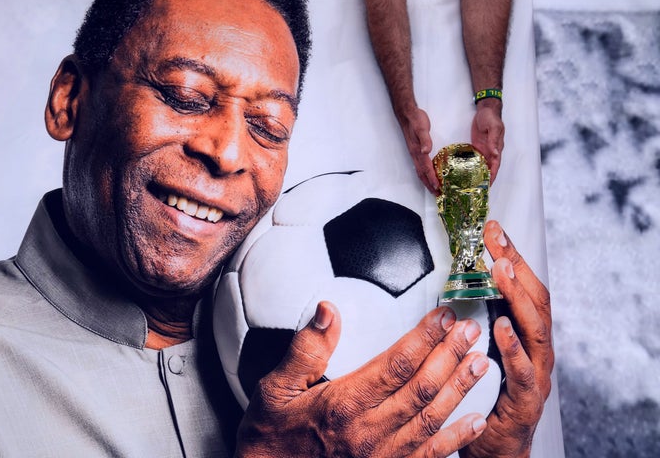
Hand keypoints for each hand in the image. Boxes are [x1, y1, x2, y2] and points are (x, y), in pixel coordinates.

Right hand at [236, 303, 490, 457]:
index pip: (396, 364)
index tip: (444, 316)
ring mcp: (382, 455)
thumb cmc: (272, 435)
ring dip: (460, 389)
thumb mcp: (274, 389)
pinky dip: (457, 438)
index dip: (425, 337)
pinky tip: (477, 421)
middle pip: (422, 388)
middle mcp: (369, 431)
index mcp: (344, 404)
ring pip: (432, 418)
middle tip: (471, 329)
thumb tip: (329, 311)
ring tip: (482, 362)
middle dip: (451, 355)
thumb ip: (304, 350)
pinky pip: (430, 455)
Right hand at [397, 106, 440, 194]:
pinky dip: (425, 173)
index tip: (438, 187)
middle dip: (429, 185)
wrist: (407, 114)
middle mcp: (415, 154)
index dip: (432, 178)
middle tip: (437, 194)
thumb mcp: (421, 127)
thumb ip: (425, 139)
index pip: (426, 168)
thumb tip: (426, 150)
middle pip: (422, 174)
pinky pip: (421, 166)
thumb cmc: (415, 120)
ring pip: (420, 171)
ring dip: (427, 181)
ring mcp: (415, 153)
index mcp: (417, 151)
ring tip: (434, 189)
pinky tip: (430, 174)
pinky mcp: (416, 150)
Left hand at [460, 221, 553, 457]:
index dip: (511, 258)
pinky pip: (523, 371)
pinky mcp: (527, 401)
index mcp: (525, 336)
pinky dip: (513, 348)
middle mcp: (537, 350)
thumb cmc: (485, 395)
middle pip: (535, 301)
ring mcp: (537, 374)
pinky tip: (501, 327)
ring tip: (501, 271)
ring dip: (518, 298)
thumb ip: (475, 320)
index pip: (523, 289)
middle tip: (497, 240)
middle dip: (516, 267)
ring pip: (535, 330)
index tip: (492, 230)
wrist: (495, 448)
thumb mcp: (480, 350)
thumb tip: (451, 284)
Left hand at [470, 101, 503, 183]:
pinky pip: (475, 159)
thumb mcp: (493, 127)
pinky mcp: (478, 147)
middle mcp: (491, 151)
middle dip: (485, 178)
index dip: (493, 175)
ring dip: (478, 174)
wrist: (485, 110)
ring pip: (482, 165)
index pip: (496, 165)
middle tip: (479, 189)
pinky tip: (467, 173)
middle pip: (489, 168)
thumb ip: (494, 140)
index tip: (489, 184)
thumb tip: (495, 153)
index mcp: (497, 147)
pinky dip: (472, 166)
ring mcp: (484, 149)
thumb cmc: (491, 117)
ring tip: (472, 185)